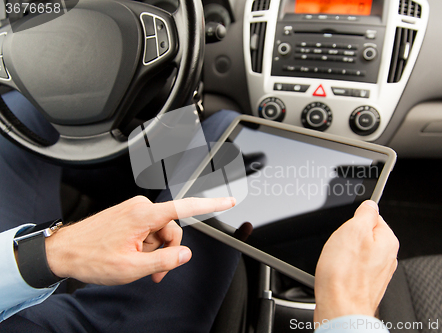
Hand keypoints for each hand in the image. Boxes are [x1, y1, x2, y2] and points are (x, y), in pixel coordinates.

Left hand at [45, 196, 234, 284]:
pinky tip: (132, 256)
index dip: (210, 204)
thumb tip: (185, 255)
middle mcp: (140, 207)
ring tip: (138, 266)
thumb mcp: (132, 267)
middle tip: (155, 271)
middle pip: (172, 229)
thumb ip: (164, 260)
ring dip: (154, 252)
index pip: (185, 207)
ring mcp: (133, 211)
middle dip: (167, 252)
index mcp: (143, 214)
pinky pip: (148, 231)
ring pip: (160, 232)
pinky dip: (146, 246)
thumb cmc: (91, 257)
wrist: (63, 252)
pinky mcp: (128, 216)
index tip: (228, 200)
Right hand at [314, 200, 398, 322]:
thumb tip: (370, 204)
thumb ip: (365, 213)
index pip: (372, 216)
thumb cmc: (344, 275)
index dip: (353, 219)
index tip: (344, 226)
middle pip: (362, 235)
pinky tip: (336, 274)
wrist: (339, 310)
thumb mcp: (353, 230)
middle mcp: (386, 257)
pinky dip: (342, 269)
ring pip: (355, 253)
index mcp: (387, 240)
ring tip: (336, 262)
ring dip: (343, 255)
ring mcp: (376, 273)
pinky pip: (351, 269)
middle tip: (338, 246)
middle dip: (347, 238)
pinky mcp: (364, 286)